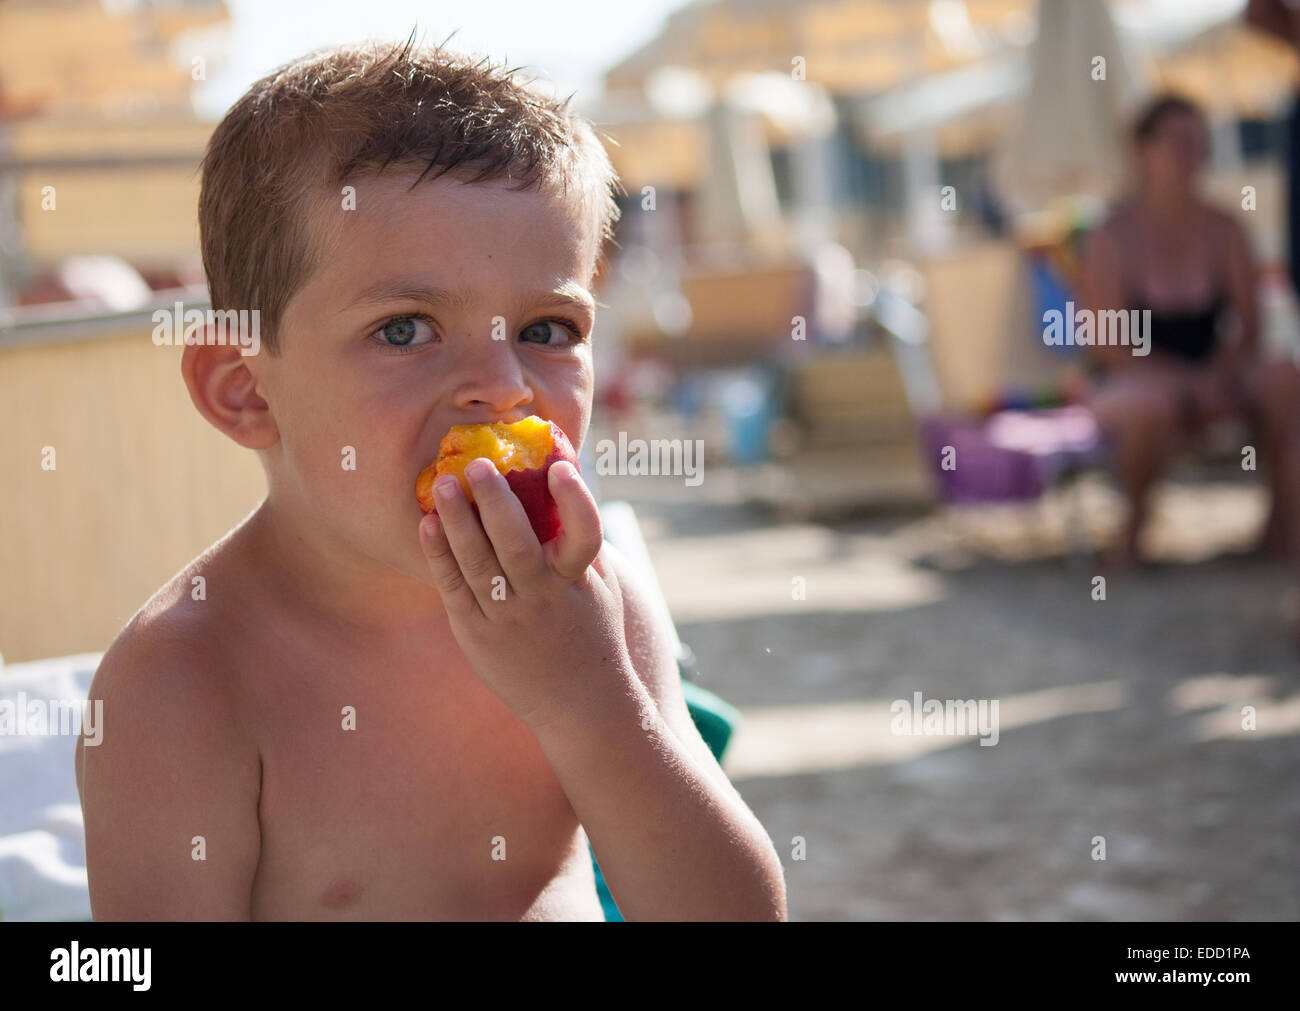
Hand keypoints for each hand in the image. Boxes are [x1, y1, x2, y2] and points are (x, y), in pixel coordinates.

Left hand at [417, 457, 630, 728]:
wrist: (579, 703)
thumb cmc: (590, 631)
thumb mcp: (600, 585)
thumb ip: (580, 540)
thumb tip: (560, 478)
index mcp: (578, 581)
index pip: (585, 535)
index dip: (575, 500)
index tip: (560, 467)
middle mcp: (544, 598)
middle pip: (517, 545)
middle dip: (497, 502)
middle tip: (478, 464)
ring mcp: (508, 618)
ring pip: (478, 564)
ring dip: (459, 521)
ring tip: (446, 484)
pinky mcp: (477, 634)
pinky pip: (454, 588)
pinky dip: (439, 554)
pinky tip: (428, 523)